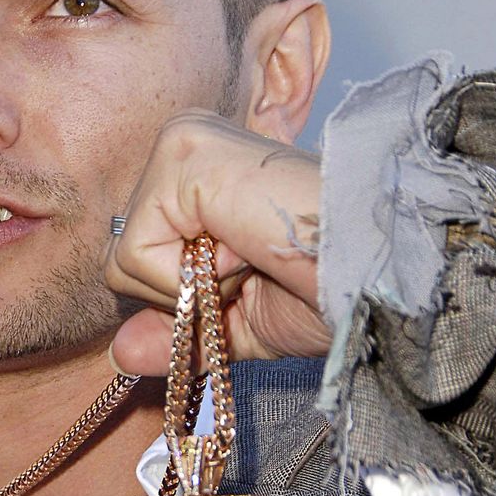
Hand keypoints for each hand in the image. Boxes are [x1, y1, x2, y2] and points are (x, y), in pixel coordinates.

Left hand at [103, 110, 331, 375]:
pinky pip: (137, 251)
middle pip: (124, 260)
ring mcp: (180, 144)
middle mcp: (182, 147)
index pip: (140, 257)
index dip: (188, 298)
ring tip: (252, 254)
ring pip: (125, 260)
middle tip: (251, 271)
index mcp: (195, 177)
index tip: (247, 284)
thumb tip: (120, 352)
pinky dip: (189, 275)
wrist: (376, 279)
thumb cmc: (327, 291)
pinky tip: (244, 245)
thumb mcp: (240, 322)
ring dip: (193, 285)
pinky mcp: (182, 152)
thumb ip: (178, 330)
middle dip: (186, 295)